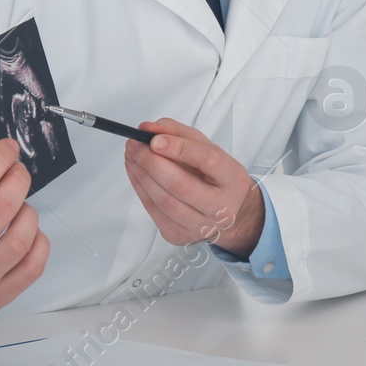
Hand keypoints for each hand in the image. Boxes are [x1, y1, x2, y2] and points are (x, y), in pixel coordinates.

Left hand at [123, 118, 263, 256]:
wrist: (227, 213)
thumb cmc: (216, 177)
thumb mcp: (207, 149)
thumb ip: (179, 133)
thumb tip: (148, 129)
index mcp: (233, 180)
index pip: (208, 160)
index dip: (179, 148)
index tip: (155, 139)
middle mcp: (221, 207)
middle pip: (180, 185)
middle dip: (151, 162)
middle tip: (135, 145)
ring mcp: (200, 226)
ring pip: (163, 200)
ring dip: (141, 175)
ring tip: (131, 155)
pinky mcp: (179, 236)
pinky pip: (153, 211)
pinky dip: (140, 189)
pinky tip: (136, 173)